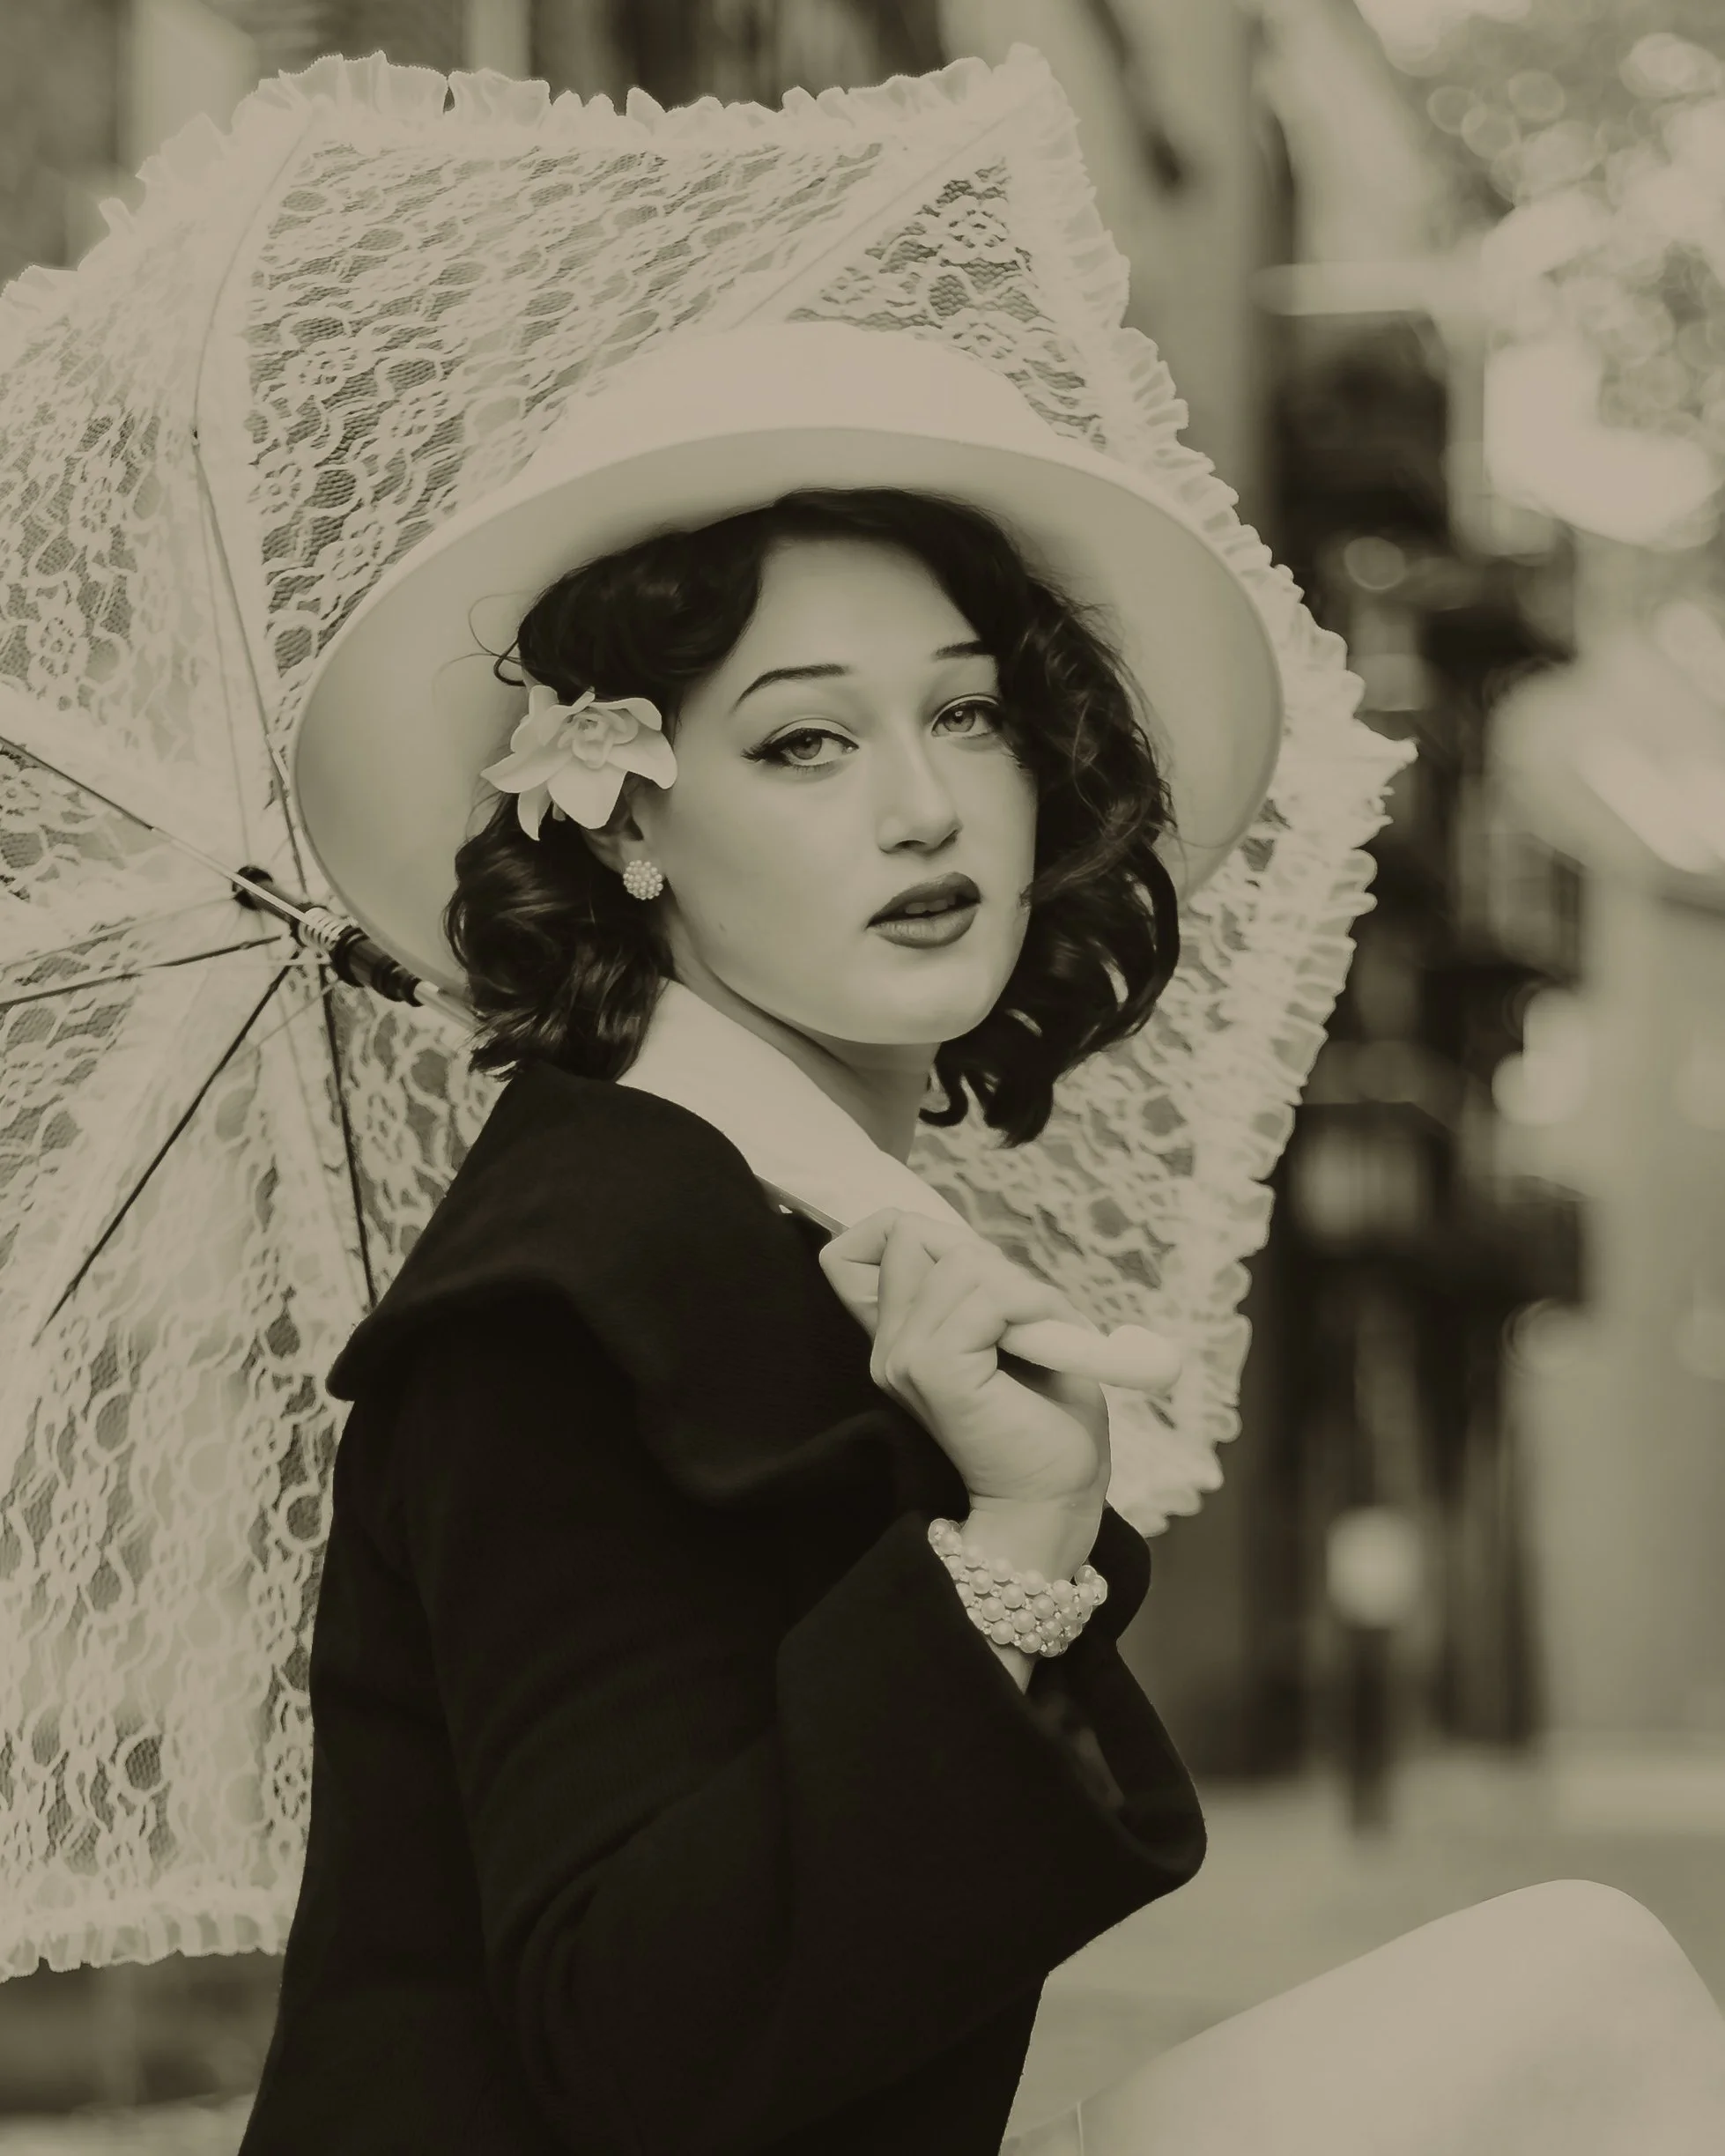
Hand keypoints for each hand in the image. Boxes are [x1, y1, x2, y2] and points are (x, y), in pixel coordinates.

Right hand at [817, 1208, 1110, 1509]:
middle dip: (986, 1258)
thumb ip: (974, 1290)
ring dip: (1023, 1288)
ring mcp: (905, 1357)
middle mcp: (888, 1345)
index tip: (974, 1273)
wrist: (1053, 1500)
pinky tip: (1049, 1340)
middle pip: (913, 1235)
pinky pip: (987, 1297)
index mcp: (896, 1336)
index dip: (908, 1230)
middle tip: (1029, 1315)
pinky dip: (1032, 1304)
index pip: (854, 1247)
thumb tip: (966, 1242)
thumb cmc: (1045, 1421)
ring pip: (960, 1263)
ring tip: (1048, 1334)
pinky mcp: (937, 1371)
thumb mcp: (1007, 1333)